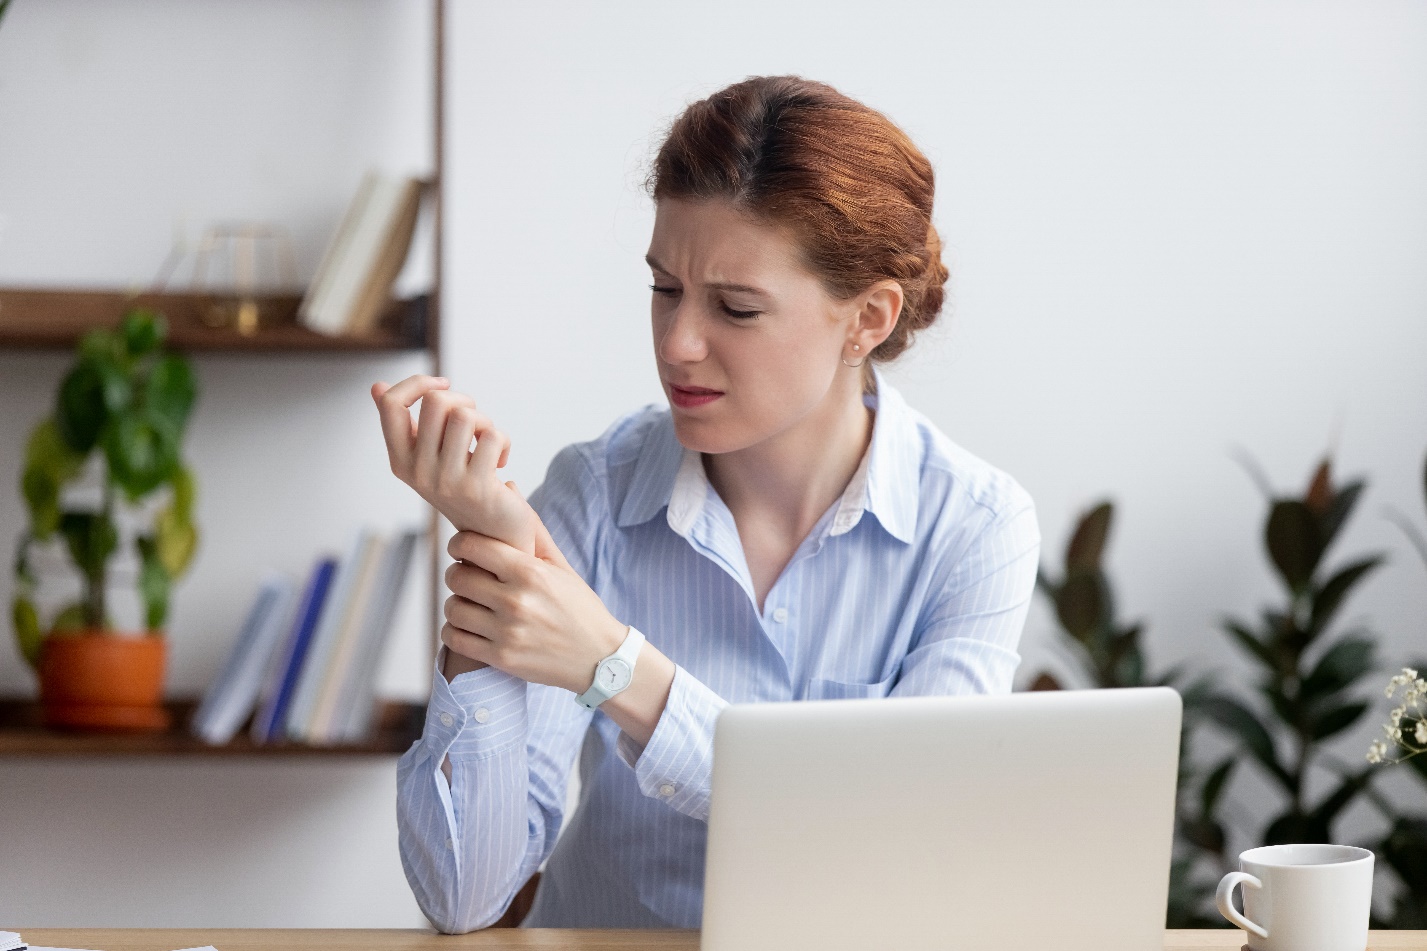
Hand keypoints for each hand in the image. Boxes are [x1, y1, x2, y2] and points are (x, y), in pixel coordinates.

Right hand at [371, 374, 535, 554]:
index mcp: (400, 461)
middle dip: (463, 400)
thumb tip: (376, 386)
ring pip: (466, 415)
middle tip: (474, 422)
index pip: (391, 404)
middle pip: (435, 401)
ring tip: (486, 442)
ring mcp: (446, 480)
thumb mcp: (427, 458)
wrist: (492, 537)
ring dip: (485, 422)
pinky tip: (501, 461)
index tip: (443, 383)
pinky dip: (504, 442)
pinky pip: (493, 437)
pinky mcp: (477, 486)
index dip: (417, 383)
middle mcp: (418, 471)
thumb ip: (405, 425)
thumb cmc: (461, 488)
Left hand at [439, 520, 628, 693]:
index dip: (459, 544)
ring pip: (453, 609)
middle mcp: (517, 601)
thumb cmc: (579, 607)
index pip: (472, 546)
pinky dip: (454, 631)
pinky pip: (454, 639)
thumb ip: (530, 529)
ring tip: (470, 603)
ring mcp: (508, 632)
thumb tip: (508, 486)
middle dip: (457, 574)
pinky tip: (468, 627)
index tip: (463, 549)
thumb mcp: (560, 566)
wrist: (599, 658)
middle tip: (468, 577)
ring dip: (456, 604)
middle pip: (456, 577)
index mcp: (531, 572)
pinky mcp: (502, 658)